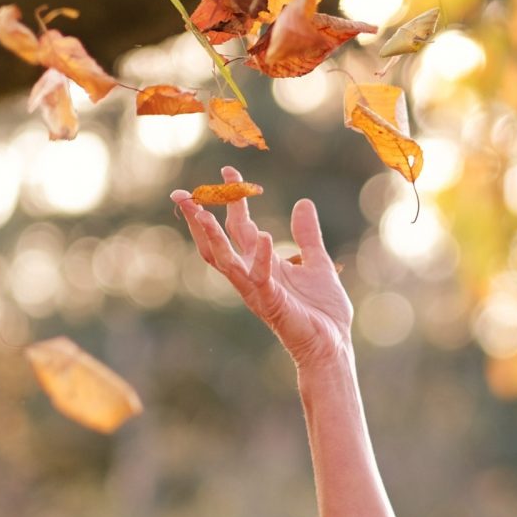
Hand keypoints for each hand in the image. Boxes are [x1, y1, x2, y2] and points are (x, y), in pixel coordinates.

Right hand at [171, 166, 352, 368]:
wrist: (333, 344)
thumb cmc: (323, 311)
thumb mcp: (317, 262)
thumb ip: (307, 235)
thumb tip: (304, 203)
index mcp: (261, 263)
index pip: (239, 226)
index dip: (233, 199)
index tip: (229, 171)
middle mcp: (252, 275)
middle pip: (216, 242)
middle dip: (199, 218)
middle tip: (182, 194)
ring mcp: (257, 290)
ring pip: (223, 260)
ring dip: (210, 236)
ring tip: (201, 211)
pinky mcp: (270, 303)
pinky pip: (259, 279)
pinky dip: (260, 258)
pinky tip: (264, 235)